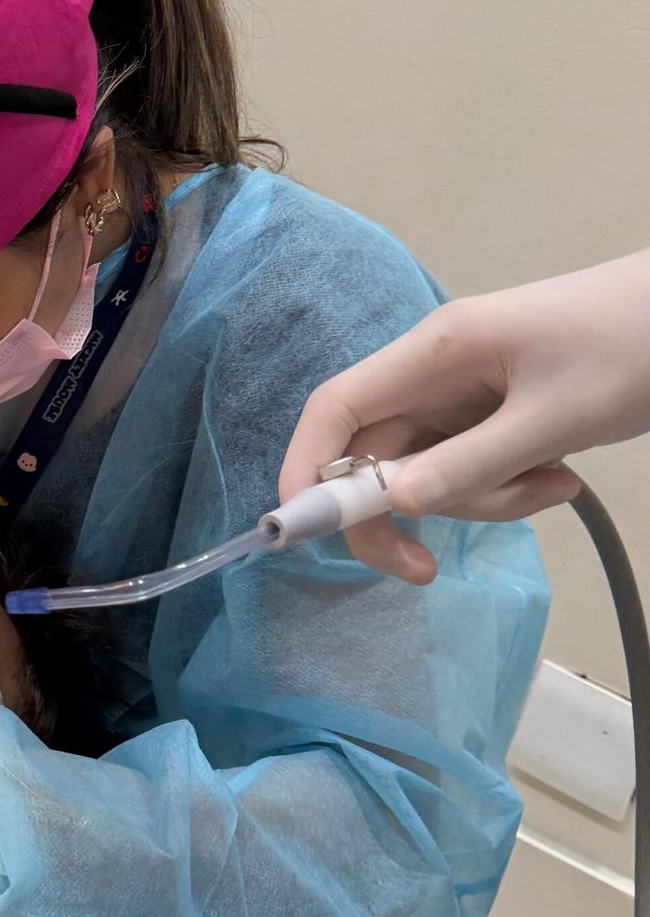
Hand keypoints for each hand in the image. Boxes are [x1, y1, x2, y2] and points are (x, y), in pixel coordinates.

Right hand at [281, 250, 649, 581]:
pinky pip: (469, 469)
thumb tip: (394, 506)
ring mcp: (463, 394)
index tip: (301, 530)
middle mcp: (434, 373)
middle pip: (376, 457)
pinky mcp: (491, 414)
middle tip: (423, 570)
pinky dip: (505, 488)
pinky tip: (560, 477)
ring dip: (480, 501)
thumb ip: (472, 464)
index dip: (306, 468)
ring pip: (428, 473)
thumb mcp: (556, 416)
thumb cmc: (632, 345)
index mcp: (436, 351)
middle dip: (402, 514)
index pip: (336, 408)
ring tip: (554, 486)